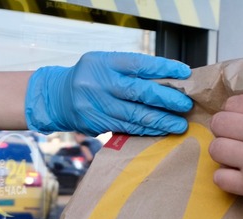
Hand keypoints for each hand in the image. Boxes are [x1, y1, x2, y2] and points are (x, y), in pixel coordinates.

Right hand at [25, 52, 192, 135]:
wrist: (57, 97)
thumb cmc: (89, 77)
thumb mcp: (105, 63)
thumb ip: (130, 70)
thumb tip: (167, 80)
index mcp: (105, 63)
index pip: (139, 64)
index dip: (164, 68)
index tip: (184, 73)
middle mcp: (100, 84)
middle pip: (139, 92)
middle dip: (166, 99)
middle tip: (185, 104)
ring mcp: (97, 106)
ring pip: (134, 115)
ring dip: (160, 120)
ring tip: (179, 124)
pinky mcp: (96, 124)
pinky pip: (126, 128)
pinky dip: (146, 129)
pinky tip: (160, 130)